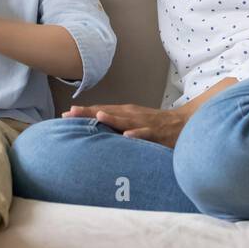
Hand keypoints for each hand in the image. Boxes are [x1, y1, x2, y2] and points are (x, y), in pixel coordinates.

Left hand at [62, 103, 190, 148]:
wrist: (184, 124)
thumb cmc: (154, 125)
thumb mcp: (132, 122)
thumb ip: (114, 125)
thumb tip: (92, 127)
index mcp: (125, 113)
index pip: (100, 111)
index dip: (83, 112)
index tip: (64, 115)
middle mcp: (132, 115)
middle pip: (108, 112)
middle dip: (89, 113)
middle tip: (70, 114)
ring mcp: (144, 124)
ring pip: (125, 121)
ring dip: (112, 119)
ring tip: (97, 117)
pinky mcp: (157, 134)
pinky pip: (146, 134)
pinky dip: (137, 134)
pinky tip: (127, 136)